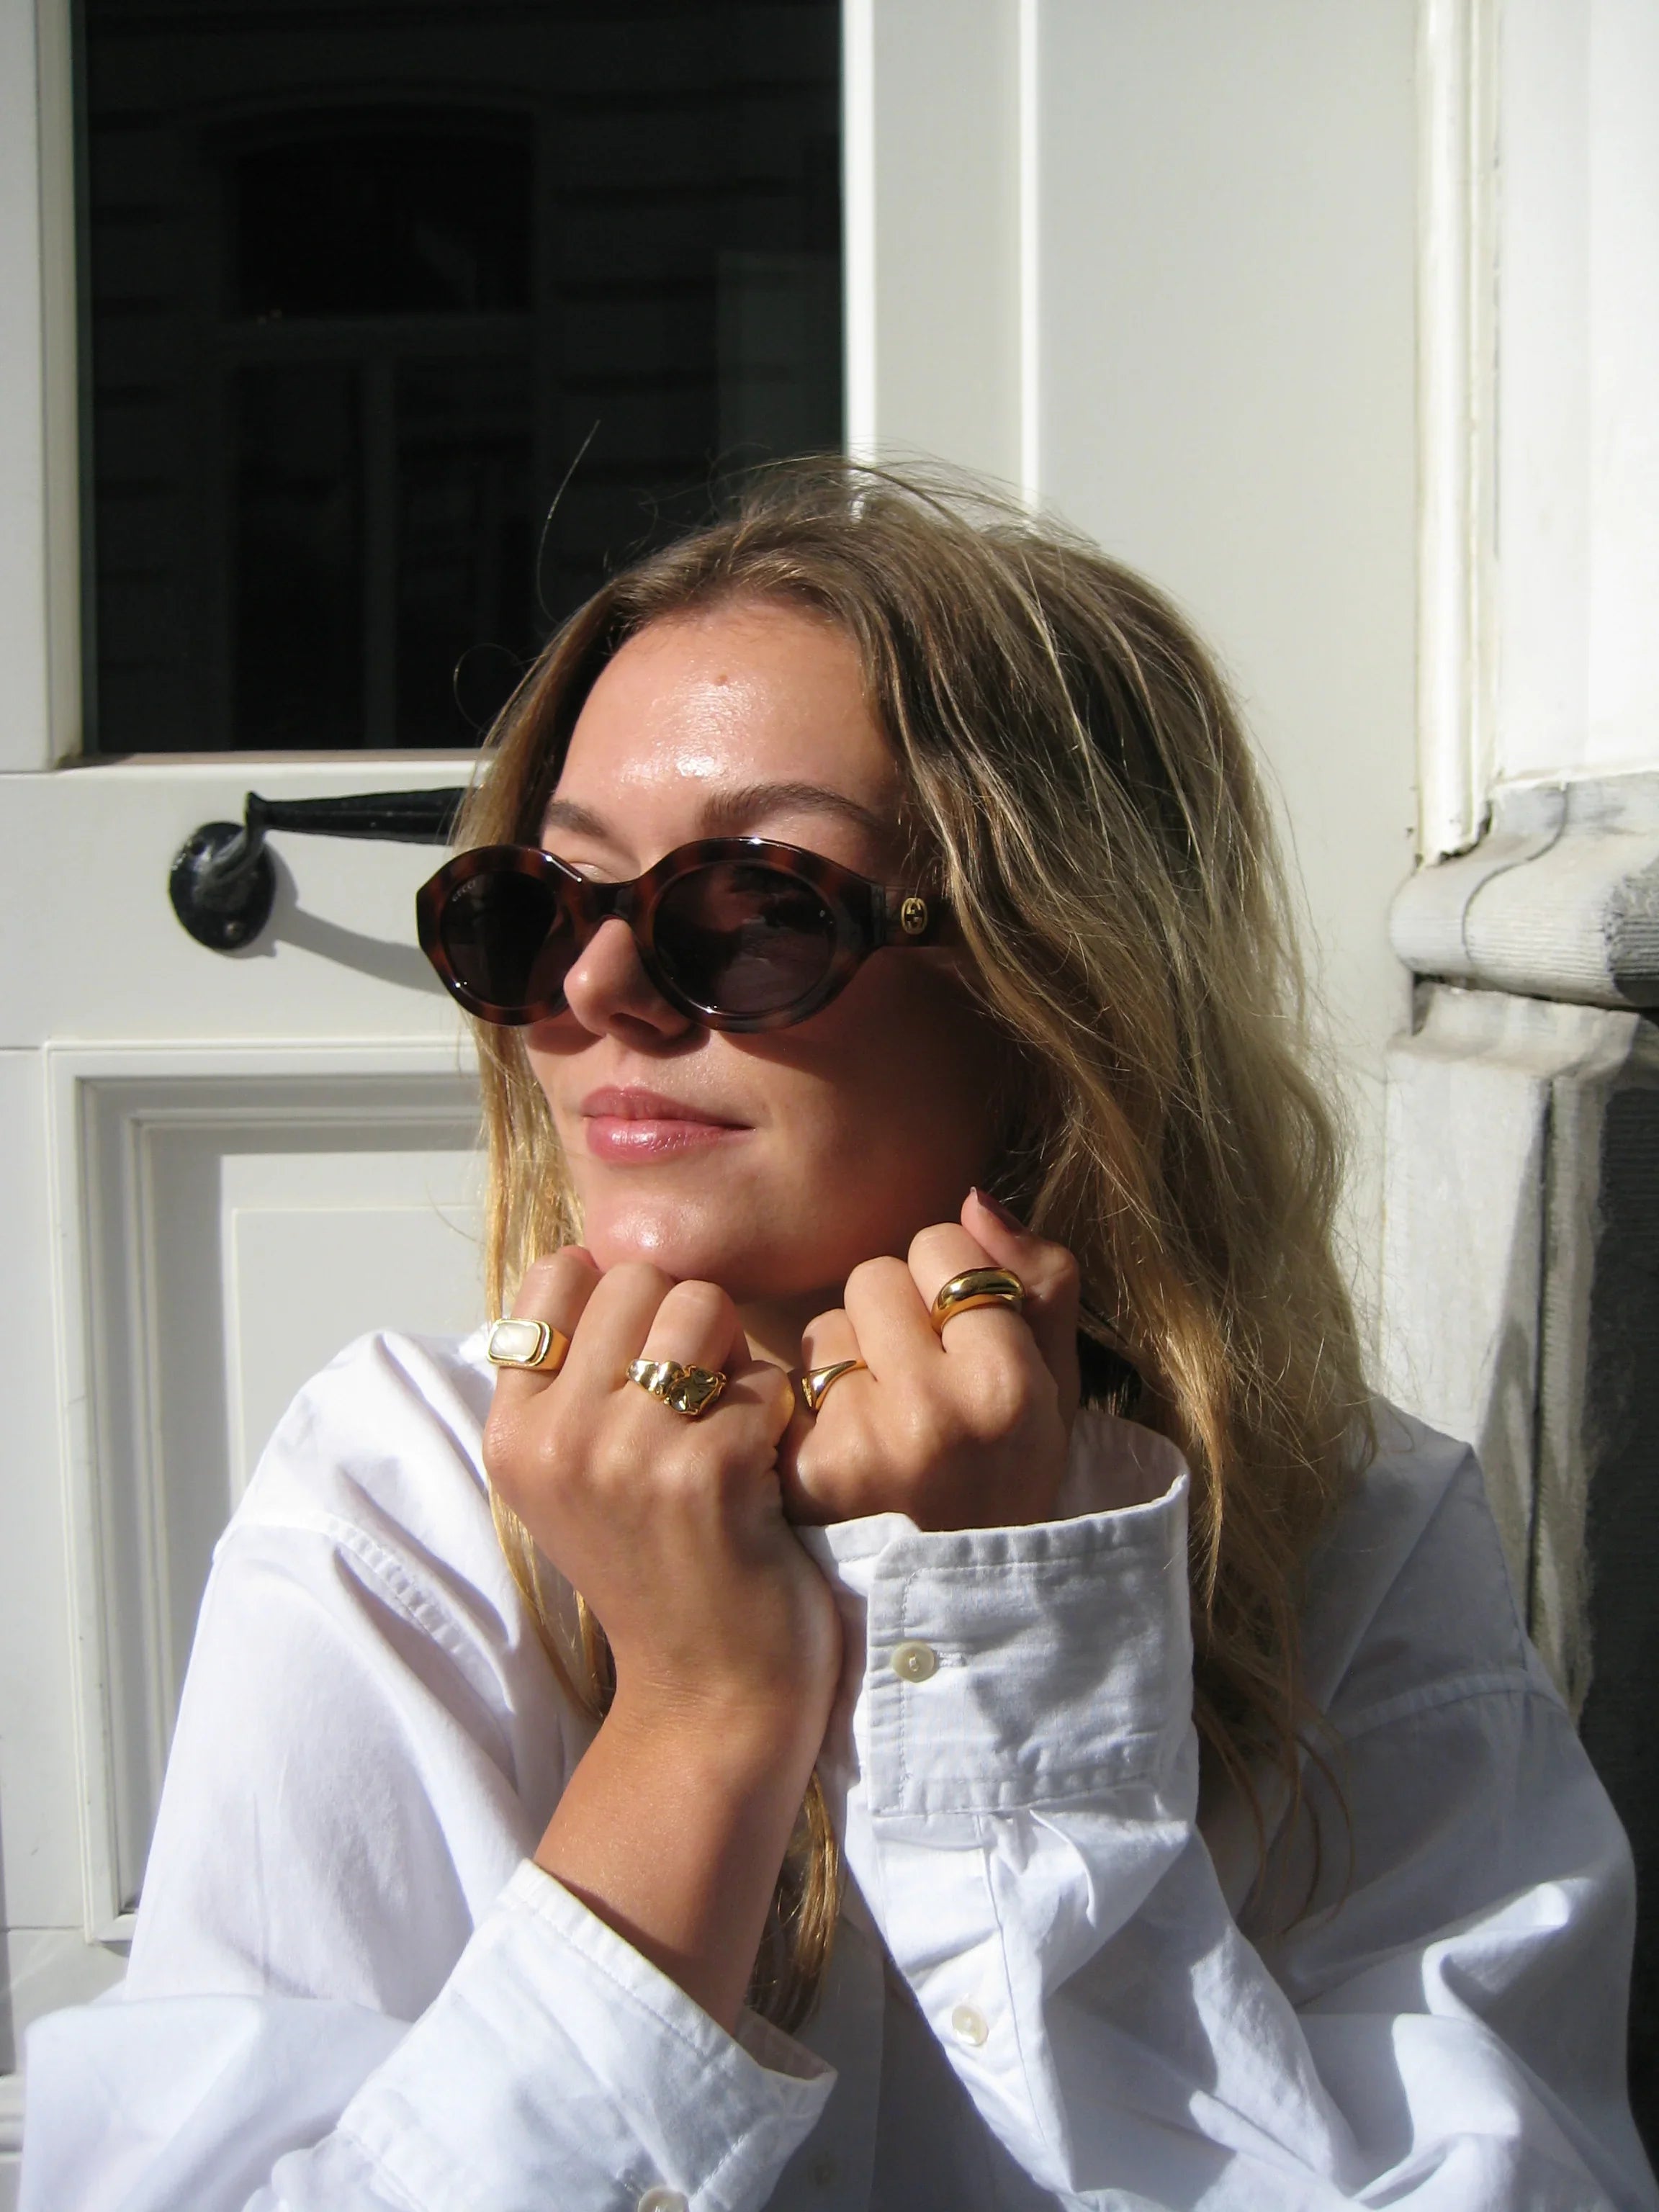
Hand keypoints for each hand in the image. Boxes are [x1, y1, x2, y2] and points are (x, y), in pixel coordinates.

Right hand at [482, 1250, 840, 1760]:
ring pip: (701, 1306)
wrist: (710, 1695)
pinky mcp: (704, 1472)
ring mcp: (625, 1454)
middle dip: (688, 1326)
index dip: (624, 1301)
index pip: (560, 1272)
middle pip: (639, 1280)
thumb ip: (572, 1377)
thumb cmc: (660, 1567)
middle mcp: (554, 1438)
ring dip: (735, 1360)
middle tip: (700, 1408)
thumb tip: (601, 1259)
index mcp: (512, 1433)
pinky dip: (782, 1415)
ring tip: (731, 1433)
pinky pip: (764, 1375)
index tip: (644, 1368)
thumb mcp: (575, 1475)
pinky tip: (765, 1476)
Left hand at [779, 1188, 1081, 1529]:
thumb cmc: (1009, 1479)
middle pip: (874, 1277)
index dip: (949, 1283)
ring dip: (846, 1362)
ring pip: (823, 1326)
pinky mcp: (798, 1472)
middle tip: (918, 1388)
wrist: (957, 1613)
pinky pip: (786, 1381)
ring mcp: (857, 1445)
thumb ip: (1039, 1281)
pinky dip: (808, 1408)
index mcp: (1007, 1384)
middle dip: (892, 1319)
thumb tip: (971, 1198)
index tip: (962, 1339)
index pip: (942, 1245)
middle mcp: (932, 1412)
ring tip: (880, 1425)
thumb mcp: (1057, 1387)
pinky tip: (841, 1453)